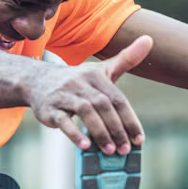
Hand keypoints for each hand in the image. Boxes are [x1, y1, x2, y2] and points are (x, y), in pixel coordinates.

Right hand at [27, 35, 152, 154]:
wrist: (38, 81)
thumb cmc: (78, 80)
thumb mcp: (102, 70)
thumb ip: (127, 59)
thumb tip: (150, 38)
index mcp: (96, 75)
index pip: (118, 99)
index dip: (130, 120)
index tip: (138, 139)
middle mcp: (80, 82)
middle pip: (103, 105)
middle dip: (117, 129)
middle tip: (125, 149)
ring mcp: (63, 95)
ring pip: (85, 111)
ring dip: (100, 132)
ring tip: (110, 150)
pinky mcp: (49, 108)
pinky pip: (62, 120)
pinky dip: (74, 133)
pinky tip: (85, 146)